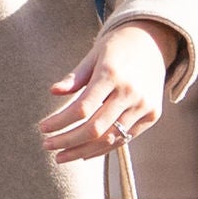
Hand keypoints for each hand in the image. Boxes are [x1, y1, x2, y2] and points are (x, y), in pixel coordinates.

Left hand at [42, 21, 176, 162]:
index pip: (82, 108)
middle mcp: (130, 92)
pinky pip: (124, 139)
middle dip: (68, 141)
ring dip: (82, 151)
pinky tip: (84, 153)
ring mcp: (143, 106)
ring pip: (109, 139)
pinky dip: (103, 149)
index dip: (60, 122)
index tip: (43, 128)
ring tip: (61, 156)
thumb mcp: (94, 55)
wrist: (154, 42)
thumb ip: (75, 77)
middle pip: (94, 128)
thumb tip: (53, 91)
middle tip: (47, 145)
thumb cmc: (117, 48)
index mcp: (112, 74)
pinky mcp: (152, 115)